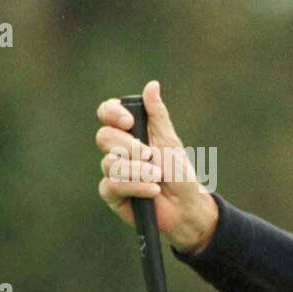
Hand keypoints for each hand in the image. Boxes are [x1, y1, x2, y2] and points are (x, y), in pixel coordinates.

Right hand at [95, 80, 217, 253]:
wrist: (188, 206)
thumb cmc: (180, 173)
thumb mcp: (169, 140)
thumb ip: (157, 115)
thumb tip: (152, 85)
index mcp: (129, 133)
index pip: (107, 113)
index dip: (112, 113)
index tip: (129, 122)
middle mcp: (117, 151)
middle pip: (104, 137)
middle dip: (129, 147)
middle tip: (151, 156)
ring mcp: (112, 172)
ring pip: (109, 163)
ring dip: (138, 170)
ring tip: (157, 177)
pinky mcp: (112, 194)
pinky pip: (111, 185)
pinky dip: (135, 186)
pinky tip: (152, 190)